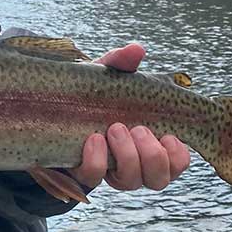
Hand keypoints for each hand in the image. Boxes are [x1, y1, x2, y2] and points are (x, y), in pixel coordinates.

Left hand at [70, 43, 191, 191]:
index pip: (177, 163)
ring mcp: (110, 172)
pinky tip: (93, 139)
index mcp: (150, 145)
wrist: (53, 110)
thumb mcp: (106, 77)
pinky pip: (94, 178)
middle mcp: (135, 165)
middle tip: (137, 128)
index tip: (169, 136)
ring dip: (129, 157)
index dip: (178, 157)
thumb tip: (136, 49)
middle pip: (158, 179)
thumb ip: (121, 64)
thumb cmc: (91, 96)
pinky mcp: (84, 174)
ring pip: (131, 183)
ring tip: (116, 128)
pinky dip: (97, 160)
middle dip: (152, 156)